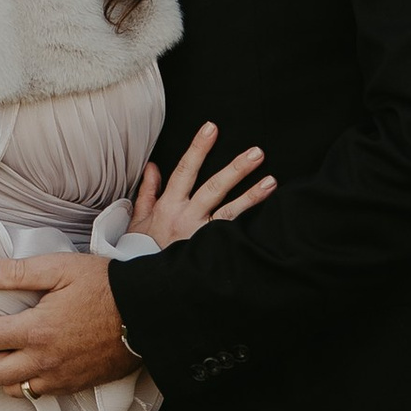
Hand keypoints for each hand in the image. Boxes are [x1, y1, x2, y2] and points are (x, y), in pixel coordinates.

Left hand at [0, 250, 131, 398]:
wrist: (150, 315)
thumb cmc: (106, 286)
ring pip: (12, 389)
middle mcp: (43, 361)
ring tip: (0, 352)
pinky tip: (28, 363)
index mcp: (35, 330)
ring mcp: (60, 378)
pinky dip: (23, 382)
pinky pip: (37, 393)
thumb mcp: (60, 269)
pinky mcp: (75, 386)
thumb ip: (17, 273)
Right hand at [124, 122, 276, 246]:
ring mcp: (200, 236)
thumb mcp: (138, 219)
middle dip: (236, 169)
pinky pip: (232, 238)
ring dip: (252, 196)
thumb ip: (148, 191)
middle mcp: (186, 218)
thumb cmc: (141, 250)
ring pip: (229, 212)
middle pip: (214, 188)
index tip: (211, 128)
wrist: (146, 283)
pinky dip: (249, 228)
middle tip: (257, 152)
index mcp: (169, 206)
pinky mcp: (210, 252)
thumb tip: (153, 166)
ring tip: (271, 182)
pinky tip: (267, 219)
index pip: (185, 170)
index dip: (198, 148)